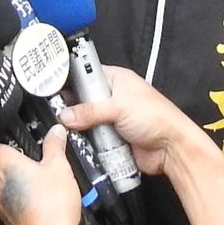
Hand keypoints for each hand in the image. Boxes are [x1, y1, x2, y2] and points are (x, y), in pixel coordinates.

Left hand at [0, 126, 83, 224]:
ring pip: (0, 178)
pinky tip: (37, 194)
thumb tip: (55, 131)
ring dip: (15, 174)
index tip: (2, 130)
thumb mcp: (59, 167)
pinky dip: (18, 191)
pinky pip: (6, 195)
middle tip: (31, 152)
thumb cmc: (52, 207)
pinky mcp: (4, 215)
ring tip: (38, 173)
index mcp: (0, 163)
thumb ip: (54, 145)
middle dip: (10, 154)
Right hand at [56, 65, 206, 176]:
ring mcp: (111, 119)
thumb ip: (90, 111)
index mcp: (116, 80)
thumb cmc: (156, 117)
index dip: (70, 80)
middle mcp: (112, 98)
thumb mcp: (119, 107)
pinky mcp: (111, 139)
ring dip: (80, 128)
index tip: (52, 87)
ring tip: (66, 130)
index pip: (86, 75)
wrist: (171, 149)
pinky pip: (92, 140)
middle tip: (57, 113)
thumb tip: (66, 115)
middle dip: (72, 109)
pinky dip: (87, 143)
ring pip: (85, 122)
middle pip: (83, 101)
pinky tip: (78, 144)